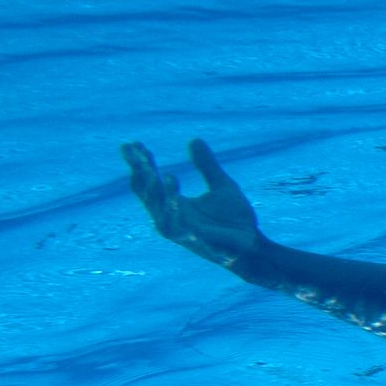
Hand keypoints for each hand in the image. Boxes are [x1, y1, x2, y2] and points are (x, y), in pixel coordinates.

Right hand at [121, 138, 266, 270]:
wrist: (252, 246)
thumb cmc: (234, 220)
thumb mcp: (222, 185)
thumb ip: (207, 165)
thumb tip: (194, 139)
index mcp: (173, 204)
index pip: (149, 182)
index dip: (141, 163)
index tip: (135, 143)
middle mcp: (170, 217)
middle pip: (146, 192)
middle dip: (139, 170)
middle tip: (133, 149)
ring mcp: (179, 229)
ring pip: (158, 207)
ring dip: (154, 188)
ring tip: (152, 169)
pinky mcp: (191, 240)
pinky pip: (176, 224)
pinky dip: (172, 206)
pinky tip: (172, 188)